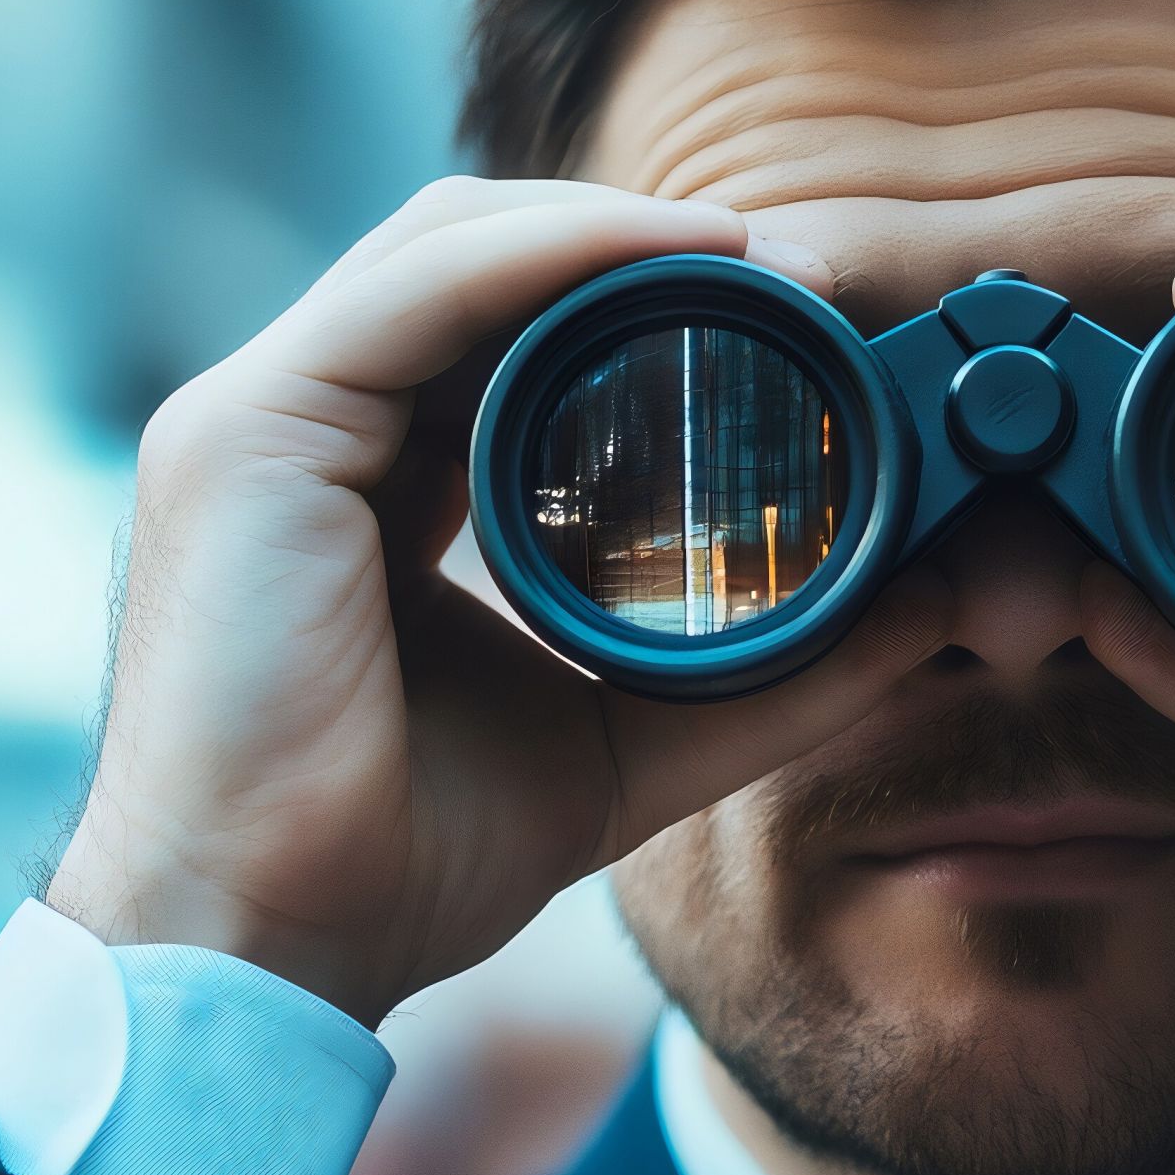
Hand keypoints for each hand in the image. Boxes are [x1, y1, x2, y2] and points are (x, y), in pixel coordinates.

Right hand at [47, 179, 951, 1022]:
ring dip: (608, 229)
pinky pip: (421, 290)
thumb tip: (925, 609)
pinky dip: (550, 252)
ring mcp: (257, 420)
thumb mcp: (624, 743)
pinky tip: (663, 253)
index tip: (792, 320)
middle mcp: (302, 434)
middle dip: (636, 244)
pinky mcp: (249, 431)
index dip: (636, 301)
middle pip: (474, 265)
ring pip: (447, 245)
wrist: (272, 946)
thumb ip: (768, 677)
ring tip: (751, 249)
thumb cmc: (403, 861)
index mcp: (358, 488)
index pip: (498, 336)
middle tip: (798, 271)